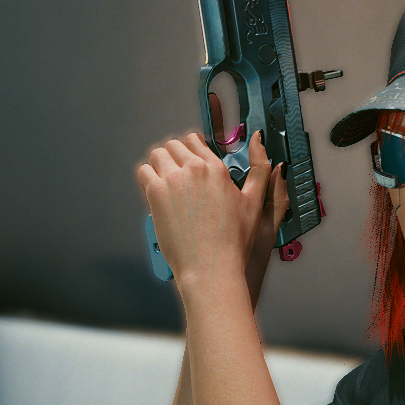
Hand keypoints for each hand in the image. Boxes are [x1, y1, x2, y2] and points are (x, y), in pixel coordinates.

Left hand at [136, 105, 288, 295]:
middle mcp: (194, 168)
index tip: (190, 164)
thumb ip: (260, 167)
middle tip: (177, 177)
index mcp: (216, 168)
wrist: (211, 266)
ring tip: (166, 183)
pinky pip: (144, 172)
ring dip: (159, 164)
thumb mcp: (255, 201)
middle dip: (174, 157)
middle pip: (173, 145)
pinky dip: (147, 177)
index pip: (193, 140)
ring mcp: (173, 180)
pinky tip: (155, 192)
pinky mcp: (156, 194)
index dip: (190, 151)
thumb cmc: (233, 240)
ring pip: (157, 155)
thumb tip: (259, 138)